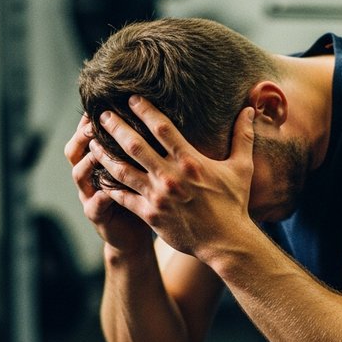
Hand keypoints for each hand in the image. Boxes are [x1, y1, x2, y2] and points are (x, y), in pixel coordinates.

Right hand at [64, 114, 152, 253]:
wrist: (135, 230)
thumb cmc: (142, 193)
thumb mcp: (141, 166)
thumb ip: (142, 144)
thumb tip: (157, 114)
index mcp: (97, 159)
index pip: (87, 134)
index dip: (90, 119)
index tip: (102, 103)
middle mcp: (88, 175)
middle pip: (75, 149)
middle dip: (83, 135)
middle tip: (96, 122)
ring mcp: (89, 195)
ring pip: (79, 174)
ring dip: (89, 161)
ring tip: (98, 151)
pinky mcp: (96, 215)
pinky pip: (94, 205)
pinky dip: (99, 198)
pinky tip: (106, 193)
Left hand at [91, 96, 256, 260]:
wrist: (226, 242)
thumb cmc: (234, 204)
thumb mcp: (242, 169)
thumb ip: (243, 137)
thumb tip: (250, 111)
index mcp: (190, 161)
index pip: (163, 129)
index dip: (145, 111)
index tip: (131, 98)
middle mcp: (170, 176)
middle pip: (135, 145)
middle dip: (116, 127)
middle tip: (101, 115)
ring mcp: (158, 196)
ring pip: (122, 170)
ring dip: (105, 155)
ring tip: (92, 143)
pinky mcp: (150, 215)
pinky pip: (123, 197)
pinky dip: (109, 186)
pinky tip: (97, 176)